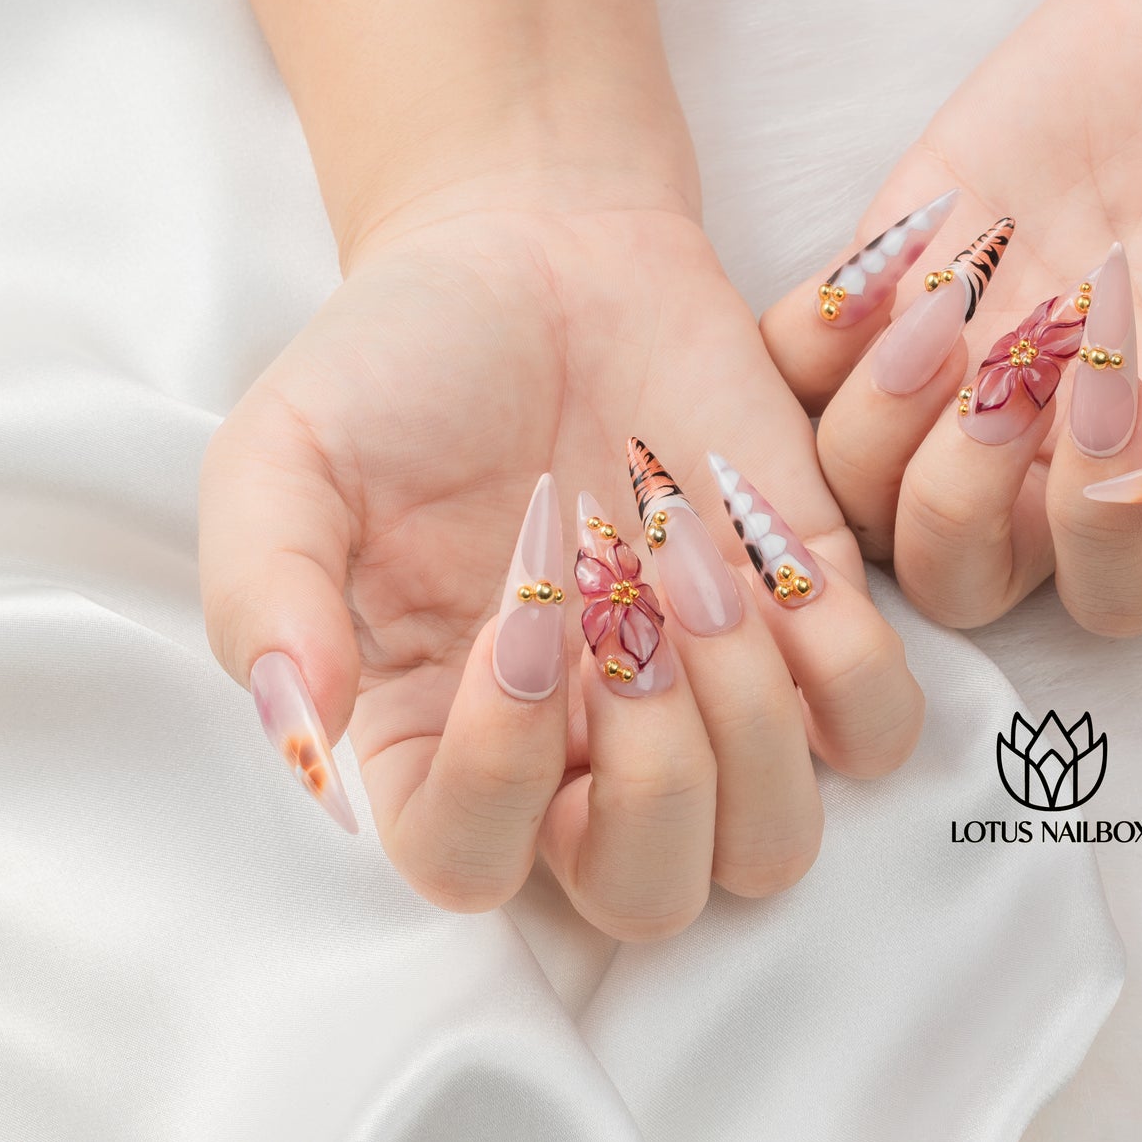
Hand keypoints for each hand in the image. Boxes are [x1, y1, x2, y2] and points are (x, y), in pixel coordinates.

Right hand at [200, 182, 921, 938]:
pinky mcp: (806, 627)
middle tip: (621, 610)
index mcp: (437, 736)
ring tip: (695, 567)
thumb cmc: (401, 358)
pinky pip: (874, 734)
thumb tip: (305, 739)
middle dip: (655, 774)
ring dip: (751, 718)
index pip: (468, 868)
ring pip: (771, 844)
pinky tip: (776, 565)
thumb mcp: (283, 454)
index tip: (515, 616)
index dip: (499, 777)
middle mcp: (578, 750)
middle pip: (648, 896)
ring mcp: (701, 699)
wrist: (538, 244)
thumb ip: (267, 595)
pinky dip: (847, 667)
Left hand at [761, 0, 1141, 634]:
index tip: (1122, 393)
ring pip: (858, 488)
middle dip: (957, 505)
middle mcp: (1065, 448)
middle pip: (955, 573)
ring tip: (941, 316)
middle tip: (1009, 378)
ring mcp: (974, 362)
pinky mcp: (906, 270)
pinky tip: (890, 271)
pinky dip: (808, 348)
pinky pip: (798, 367)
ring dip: (875, 430)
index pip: (1110, 596)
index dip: (1095, 537)